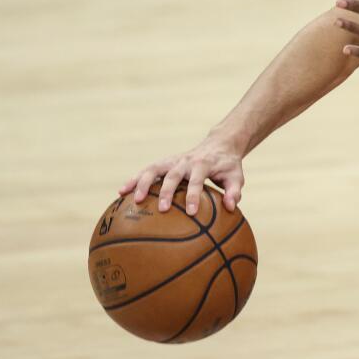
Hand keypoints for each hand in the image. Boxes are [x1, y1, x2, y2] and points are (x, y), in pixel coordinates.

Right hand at [118, 135, 244, 214]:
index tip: (192, 213)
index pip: (197, 180)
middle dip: (166, 192)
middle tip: (161, 209)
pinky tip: (122, 192)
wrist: (219, 145)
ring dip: (143, 183)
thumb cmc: (228, 166)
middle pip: (172, 175)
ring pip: (154, 169)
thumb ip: (234, 191)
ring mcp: (172, 160)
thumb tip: (231, 207)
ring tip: (134, 200)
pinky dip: (134, 180)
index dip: (194, 196)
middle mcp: (185, 161)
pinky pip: (146, 171)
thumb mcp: (236, 176)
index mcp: (203, 164)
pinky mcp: (164, 163)